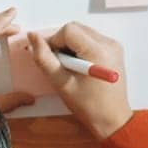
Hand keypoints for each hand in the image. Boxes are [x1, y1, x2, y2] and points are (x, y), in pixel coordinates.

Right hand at [27, 23, 132, 139]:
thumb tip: (32, 37)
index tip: (51, 59)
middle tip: (59, 64)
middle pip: (76, 28)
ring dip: (70, 45)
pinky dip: (80, 48)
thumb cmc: (87, 105)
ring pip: (82, 32)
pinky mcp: (115, 50)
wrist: (112, 119)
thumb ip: (44, 58)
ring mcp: (114, 45)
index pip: (68, 30)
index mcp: (97, 50)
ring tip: (70, 67)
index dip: (53, 42)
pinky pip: (91, 39)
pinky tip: (79, 65)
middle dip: (62, 42)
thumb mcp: (61, 82)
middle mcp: (109, 43)